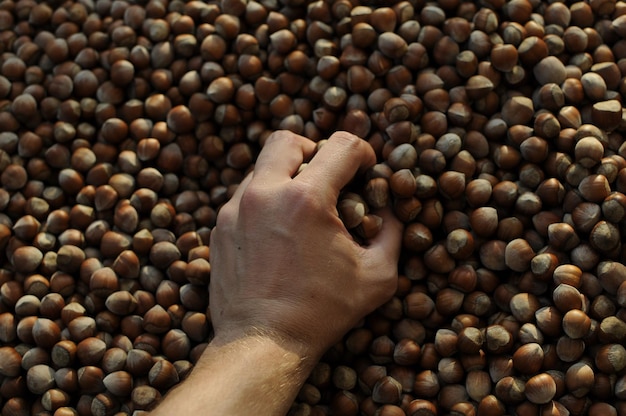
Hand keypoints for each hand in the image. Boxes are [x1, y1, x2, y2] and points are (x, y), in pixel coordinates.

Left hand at [208, 130, 402, 359]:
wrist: (263, 342)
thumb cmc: (322, 311)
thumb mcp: (376, 275)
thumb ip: (392, 233)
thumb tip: (391, 211)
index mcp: (307, 199)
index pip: (341, 146)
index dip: (362, 152)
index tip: (365, 169)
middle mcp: (265, 194)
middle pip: (288, 139)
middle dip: (313, 149)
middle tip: (327, 176)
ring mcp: (236, 208)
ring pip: (262, 166)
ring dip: (286, 176)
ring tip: (301, 207)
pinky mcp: (221, 226)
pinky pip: (245, 194)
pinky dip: (265, 200)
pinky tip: (278, 229)